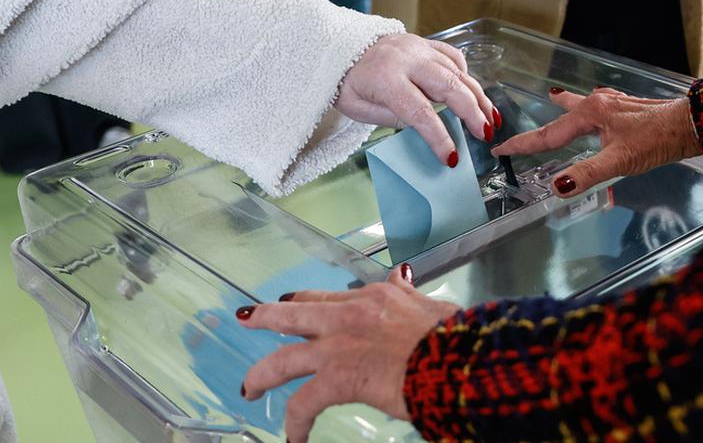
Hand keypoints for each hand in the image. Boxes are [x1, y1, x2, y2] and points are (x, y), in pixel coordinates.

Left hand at [239, 265, 459, 441]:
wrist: (456, 357)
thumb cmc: (455, 337)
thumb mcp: (431, 303)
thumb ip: (410, 292)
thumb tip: (404, 275)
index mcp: (375, 298)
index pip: (329, 298)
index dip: (306, 301)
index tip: (291, 302)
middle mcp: (350, 316)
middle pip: (293, 313)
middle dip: (265, 317)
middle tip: (246, 319)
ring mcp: (339, 347)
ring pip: (283, 359)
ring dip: (262, 374)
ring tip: (249, 388)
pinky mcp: (338, 378)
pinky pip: (302, 404)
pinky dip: (294, 424)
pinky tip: (293, 439)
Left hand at [336, 34, 498, 165]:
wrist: (340, 46)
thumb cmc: (348, 82)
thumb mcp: (358, 109)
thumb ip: (391, 118)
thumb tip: (422, 127)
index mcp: (386, 78)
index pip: (420, 112)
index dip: (438, 137)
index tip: (451, 157)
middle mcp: (407, 59)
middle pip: (449, 87)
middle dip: (472, 113)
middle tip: (485, 134)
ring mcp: (419, 48)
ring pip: (457, 72)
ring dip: (478, 97)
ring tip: (491, 119)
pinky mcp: (425, 43)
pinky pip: (453, 57)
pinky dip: (466, 75)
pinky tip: (472, 92)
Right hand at [491, 87, 701, 196]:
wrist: (690, 123)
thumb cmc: (657, 140)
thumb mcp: (619, 160)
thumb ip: (588, 173)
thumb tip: (557, 186)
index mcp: (590, 114)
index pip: (549, 134)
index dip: (524, 145)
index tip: (501, 149)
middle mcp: (599, 104)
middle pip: (562, 118)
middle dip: (541, 128)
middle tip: (519, 138)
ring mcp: (614, 104)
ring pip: (581, 106)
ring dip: (566, 106)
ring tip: (554, 98)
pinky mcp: (629, 108)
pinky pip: (600, 106)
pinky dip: (590, 107)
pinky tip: (599, 103)